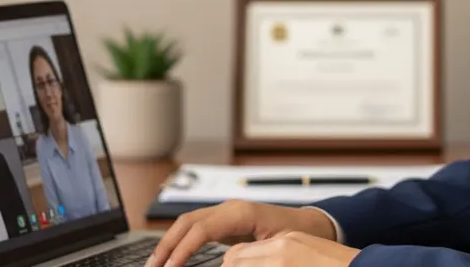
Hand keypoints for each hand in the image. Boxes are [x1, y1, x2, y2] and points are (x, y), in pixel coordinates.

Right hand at [146, 201, 337, 266]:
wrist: (315, 225)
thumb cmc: (300, 236)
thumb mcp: (276, 248)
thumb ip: (248, 257)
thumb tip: (225, 264)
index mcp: (241, 212)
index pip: (200, 229)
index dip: (182, 249)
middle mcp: (230, 208)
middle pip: (187, 222)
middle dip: (166, 244)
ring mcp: (227, 212)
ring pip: (188, 223)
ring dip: (169, 242)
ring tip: (154, 264)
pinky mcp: (227, 222)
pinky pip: (197, 228)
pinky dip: (180, 241)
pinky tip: (172, 256)